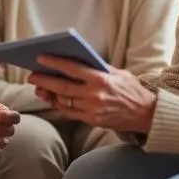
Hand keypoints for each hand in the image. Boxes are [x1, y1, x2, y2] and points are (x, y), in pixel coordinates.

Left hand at [28, 56, 156, 132]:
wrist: (146, 114)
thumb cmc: (132, 89)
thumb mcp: (118, 73)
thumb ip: (98, 68)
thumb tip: (77, 60)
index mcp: (101, 79)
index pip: (72, 69)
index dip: (54, 63)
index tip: (41, 58)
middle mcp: (95, 95)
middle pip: (62, 86)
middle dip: (44, 80)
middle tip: (32, 75)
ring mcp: (93, 109)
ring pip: (64, 101)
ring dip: (49, 94)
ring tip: (39, 87)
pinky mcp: (92, 120)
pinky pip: (70, 112)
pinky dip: (59, 105)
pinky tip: (52, 99)